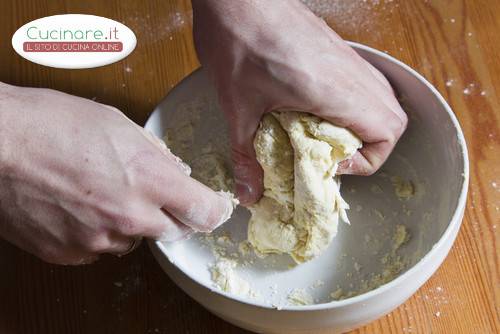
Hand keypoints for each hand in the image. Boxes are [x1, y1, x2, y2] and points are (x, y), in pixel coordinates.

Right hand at [0, 83, 233, 264]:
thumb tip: (174, 172)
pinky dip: (96, 232)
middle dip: (168, 215)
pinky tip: (77, 206)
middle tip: (147, 193)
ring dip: (128, 223)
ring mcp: (98, 239)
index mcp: (148, 180)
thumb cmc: (50, 124)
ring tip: (99, 192)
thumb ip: (154, 155)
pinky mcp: (70, 253)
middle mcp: (129, 216)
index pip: (203, 210)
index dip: (213, 210)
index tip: (213, 209)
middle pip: (173, 231)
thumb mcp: (118, 125)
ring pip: (133, 240)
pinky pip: (98, 248)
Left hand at [192, 0, 406, 204]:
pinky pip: (363, 81)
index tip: (329, 165)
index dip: (365, 161)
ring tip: (326, 134)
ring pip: (382, 98)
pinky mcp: (335, 47)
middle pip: (393, 119)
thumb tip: (248, 194)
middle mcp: (350, 73)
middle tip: (332, 154)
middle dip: (370, 146)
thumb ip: (246, 156)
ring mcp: (347, 57)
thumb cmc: (237, 44)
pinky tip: (317, 107)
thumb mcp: (238, 109)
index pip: (386, 133)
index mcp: (335, 91)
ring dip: (363, 123)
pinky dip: (353, 102)